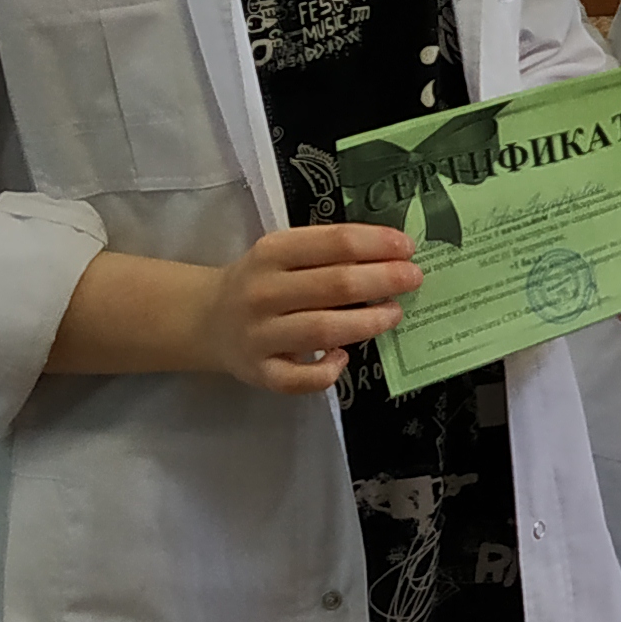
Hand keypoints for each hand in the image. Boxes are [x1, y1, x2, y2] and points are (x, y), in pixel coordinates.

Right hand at [200, 223, 420, 394]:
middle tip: (414, 278)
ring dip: (367, 322)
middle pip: (335, 285)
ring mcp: (260, 335)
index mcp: (271, 252)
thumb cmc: (261, 281)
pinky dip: (326, 371)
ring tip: (394, 313)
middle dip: (383, 280)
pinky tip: (343, 358)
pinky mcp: (259, 372)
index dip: (377, 244)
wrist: (207, 319)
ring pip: (322, 330)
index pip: (334, 243)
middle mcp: (263, 292)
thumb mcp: (283, 253)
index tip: (407, 248)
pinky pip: (299, 378)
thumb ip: (327, 252)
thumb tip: (393, 254)